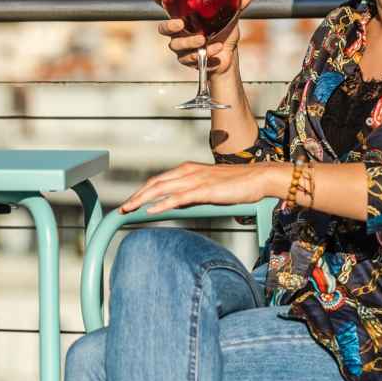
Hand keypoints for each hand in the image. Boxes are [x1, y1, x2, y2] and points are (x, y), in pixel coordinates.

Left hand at [119, 161, 287, 214]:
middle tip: (122, 209)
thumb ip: (192, 195)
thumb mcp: (209, 188)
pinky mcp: (205, 190)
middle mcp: (188, 172)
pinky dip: (162, 204)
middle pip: (154, 184)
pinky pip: (178, 198)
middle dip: (136, 196)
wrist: (259, 178)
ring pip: (162, 189)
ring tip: (129, 210)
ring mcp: (196, 180)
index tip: (130, 202)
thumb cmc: (238, 184)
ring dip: (142, 200)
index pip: (158, 180)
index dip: (142, 191)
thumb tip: (176, 205)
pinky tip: (151, 211)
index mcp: (188, 170)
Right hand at [152, 0, 254, 76]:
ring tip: (203, 39)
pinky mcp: (187, 60)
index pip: (168, 6)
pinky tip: (216, 49)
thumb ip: (237, 5)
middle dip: (169, 25)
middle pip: (164, 28)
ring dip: (189, 42)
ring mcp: (181, 47)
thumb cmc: (224, 34)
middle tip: (180, 23)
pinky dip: (205, 53)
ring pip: (176, 45)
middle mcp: (179, 31)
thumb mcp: (230, 17)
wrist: (229, 57)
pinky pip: (190, 58)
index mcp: (185, 16)